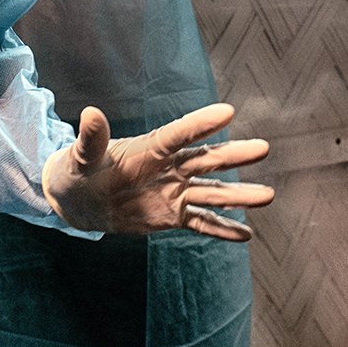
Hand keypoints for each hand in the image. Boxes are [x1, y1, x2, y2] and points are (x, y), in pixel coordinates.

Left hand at [42, 102, 272, 238]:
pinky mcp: (173, 215)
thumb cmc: (80, 171)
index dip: (201, 124)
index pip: (179, 134)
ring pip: (211, 193)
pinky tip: (245, 235)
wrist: (80, 201)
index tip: (227, 112)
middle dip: (233, 155)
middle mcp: (169, 167)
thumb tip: (90, 114)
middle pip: (206, 160)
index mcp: (150, 148)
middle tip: (263, 148)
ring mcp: (174, 192)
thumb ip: (90, 139)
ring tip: (267, 195)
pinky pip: (201, 222)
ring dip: (238, 196)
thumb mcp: (81, 157)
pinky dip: (221, 229)